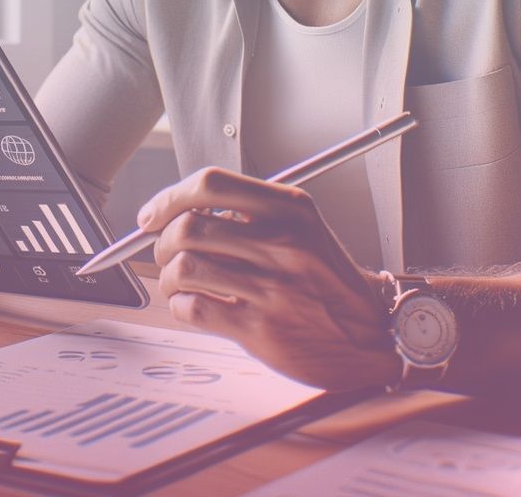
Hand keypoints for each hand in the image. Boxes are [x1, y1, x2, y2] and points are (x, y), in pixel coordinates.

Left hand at [142, 167, 399, 390]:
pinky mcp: (259, 328)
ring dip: (168, 276)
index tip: (152, 213)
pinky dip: (180, 305)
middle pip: (188, 227)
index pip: (210, 184)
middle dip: (162, 241)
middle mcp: (282, 244)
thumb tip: (180, 209)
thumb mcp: (303, 229)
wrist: (367, 336)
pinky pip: (194, 308)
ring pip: (185, 267)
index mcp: (291, 210)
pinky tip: (192, 304)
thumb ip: (250, 214)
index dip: (169, 197)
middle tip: (165, 250)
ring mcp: (271, 287)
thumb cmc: (325, 282)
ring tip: (177, 281)